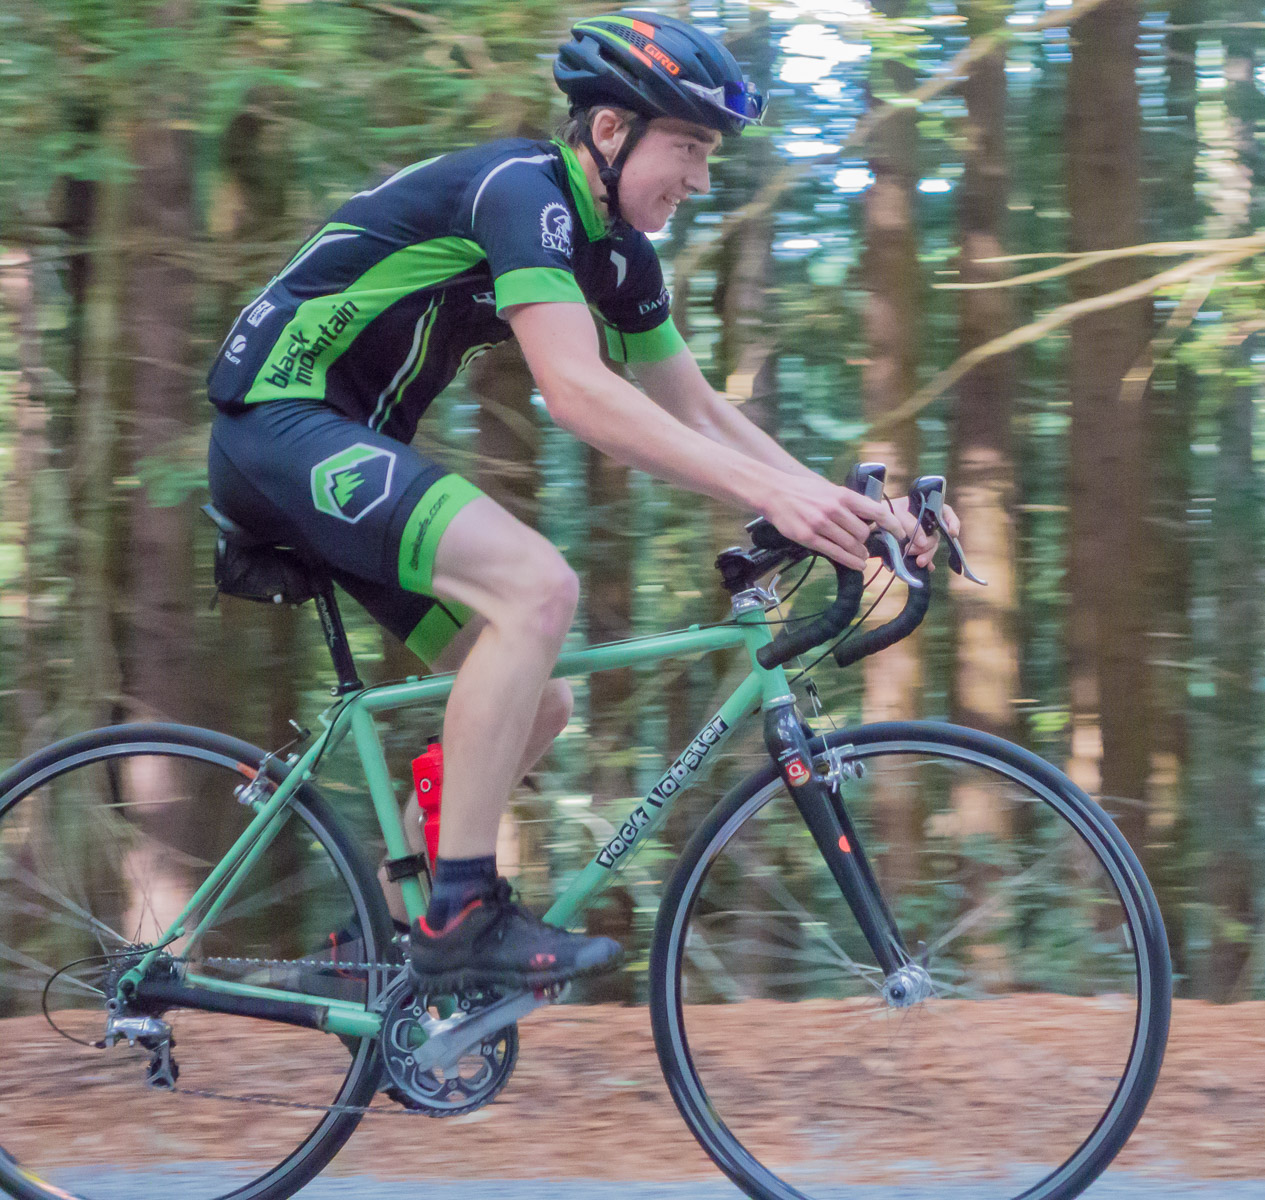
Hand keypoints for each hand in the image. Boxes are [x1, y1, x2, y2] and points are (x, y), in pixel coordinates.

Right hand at [761, 473, 906, 569]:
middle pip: (863, 533)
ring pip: (851, 545)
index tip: (900, 534)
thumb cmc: (804, 491)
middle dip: (867, 542)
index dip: (892, 525)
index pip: (876, 511)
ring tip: (862, 558)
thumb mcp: (830, 489)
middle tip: (867, 546)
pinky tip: (856, 564)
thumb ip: (849, 503)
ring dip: (860, 554)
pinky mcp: (808, 537)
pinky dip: (849, 561)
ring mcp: (821, 524)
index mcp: (843, 495)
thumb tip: (871, 517)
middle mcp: (834, 509)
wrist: (775, 492)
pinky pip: (835, 553)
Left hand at [889, 495, 960, 569]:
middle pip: (935, 536)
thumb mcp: (895, 512)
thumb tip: (923, 542)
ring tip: (917, 562)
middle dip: (928, 546)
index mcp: (924, 509)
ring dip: (925, 555)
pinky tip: (926, 568)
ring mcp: (920, 537)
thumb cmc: (882, 511)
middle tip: (911, 550)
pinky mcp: (914, 548)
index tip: (953, 533)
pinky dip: (925, 563)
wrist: (869, 522)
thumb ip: (910, 524)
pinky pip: (923, 556)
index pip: (945, 513)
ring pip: (929, 548)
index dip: (953, 522)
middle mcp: (925, 523)